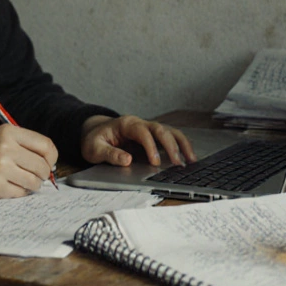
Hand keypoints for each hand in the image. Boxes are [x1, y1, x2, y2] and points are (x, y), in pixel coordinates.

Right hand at [0, 124, 57, 198]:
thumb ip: (22, 144)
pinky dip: (19, 192)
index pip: (46, 145)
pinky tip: (10, 186)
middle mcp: (6, 148)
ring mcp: (1, 168)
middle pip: (42, 166)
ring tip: (21, 181)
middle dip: (43, 174)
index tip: (48, 163)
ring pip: (35, 182)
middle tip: (36, 176)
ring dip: (32, 185)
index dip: (51, 157)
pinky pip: (21, 193)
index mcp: (8, 132)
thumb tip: (49, 161)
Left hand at [80, 115, 196, 167]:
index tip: (155, 163)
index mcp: (126, 124)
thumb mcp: (95, 148)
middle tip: (177, 163)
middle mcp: (140, 123)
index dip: (150, 147)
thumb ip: (110, 154)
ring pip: (169, 131)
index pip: (142, 132)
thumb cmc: (95, 140)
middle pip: (160, 129)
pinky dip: (180, 146)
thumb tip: (127, 160)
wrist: (94, 132)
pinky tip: (188, 157)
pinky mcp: (152, 136)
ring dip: (181, 144)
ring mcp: (147, 128)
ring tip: (191, 160)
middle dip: (170, 145)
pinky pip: (170, 138)